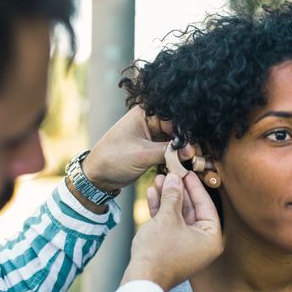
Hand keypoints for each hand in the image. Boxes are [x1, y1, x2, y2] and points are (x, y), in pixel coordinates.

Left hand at [81, 107, 195, 191]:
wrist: (98, 177)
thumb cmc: (113, 158)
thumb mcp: (142, 154)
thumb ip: (168, 152)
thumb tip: (190, 151)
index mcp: (145, 114)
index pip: (172, 119)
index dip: (184, 133)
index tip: (193, 147)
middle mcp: (149, 122)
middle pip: (175, 130)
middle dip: (184, 143)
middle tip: (193, 156)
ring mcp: (151, 137)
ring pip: (173, 142)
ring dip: (180, 152)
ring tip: (190, 162)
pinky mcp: (151, 149)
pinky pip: (168, 152)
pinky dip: (174, 158)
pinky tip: (181, 165)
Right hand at [121, 172, 222, 291]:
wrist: (140, 280)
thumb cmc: (159, 252)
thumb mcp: (168, 218)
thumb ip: (173, 196)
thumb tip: (175, 179)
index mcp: (210, 238)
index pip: (206, 205)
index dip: (195, 186)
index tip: (187, 172)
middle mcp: (201, 242)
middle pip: (191, 209)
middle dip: (178, 191)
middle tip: (171, 174)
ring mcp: (186, 245)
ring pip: (178, 215)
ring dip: (167, 198)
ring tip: (159, 180)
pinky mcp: (171, 247)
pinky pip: (169, 224)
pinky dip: (161, 210)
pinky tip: (152, 194)